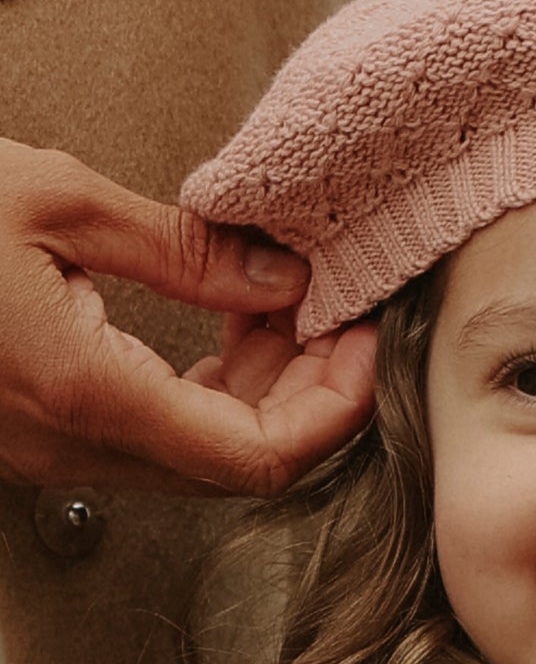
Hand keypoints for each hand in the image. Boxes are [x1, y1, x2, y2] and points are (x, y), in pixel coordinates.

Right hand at [0, 138, 376, 495]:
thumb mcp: (56, 200)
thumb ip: (182, 249)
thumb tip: (280, 279)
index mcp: (84, 392)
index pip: (256, 455)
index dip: (334, 408)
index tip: (362, 341)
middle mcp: (71, 444)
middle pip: (241, 463)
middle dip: (311, 392)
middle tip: (338, 314)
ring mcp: (54, 450)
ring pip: (203, 454)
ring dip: (266, 391)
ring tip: (288, 306)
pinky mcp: (44, 434)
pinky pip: (158, 437)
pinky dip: (213, 392)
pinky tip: (233, 330)